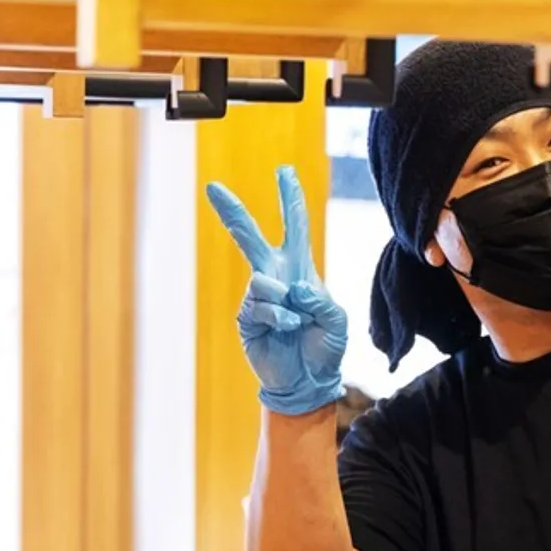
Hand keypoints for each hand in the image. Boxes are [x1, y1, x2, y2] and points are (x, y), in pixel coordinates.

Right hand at [206, 166, 346, 415]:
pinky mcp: (247, 318)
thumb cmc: (324, 346)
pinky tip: (289, 328)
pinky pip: (261, 306)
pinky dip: (280, 317)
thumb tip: (294, 287)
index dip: (291, 199)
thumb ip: (321, 300)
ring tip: (298, 320)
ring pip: (263, 279)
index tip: (284, 171)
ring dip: (285, 299)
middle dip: (233, 213)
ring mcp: (258, 297)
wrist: (308, 379)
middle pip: (250, 238)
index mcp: (300, 269)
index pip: (295, 227)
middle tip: (213, 188)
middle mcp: (275, 277)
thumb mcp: (336, 320)